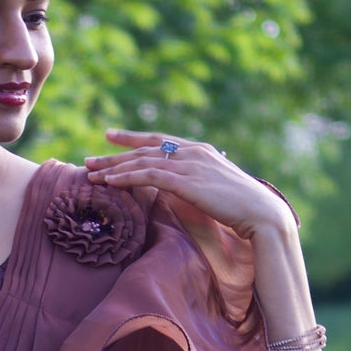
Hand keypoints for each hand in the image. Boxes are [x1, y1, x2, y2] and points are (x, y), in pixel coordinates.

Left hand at [84, 130, 293, 240]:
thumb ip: (196, 184)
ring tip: (91, 174)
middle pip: (144, 149)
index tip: (109, 137)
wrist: (261, 213)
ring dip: (114, 168)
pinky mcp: (187, 182)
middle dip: (113, 155)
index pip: (159, 140)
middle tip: (89, 160)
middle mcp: (192, 152)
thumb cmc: (241, 207)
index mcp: (198, 150)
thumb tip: (181, 191)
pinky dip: (127, 178)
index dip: (132, 138)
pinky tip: (110, 183)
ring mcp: (190, 165)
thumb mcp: (214, 189)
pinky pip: (149, 176)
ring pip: (143, 161)